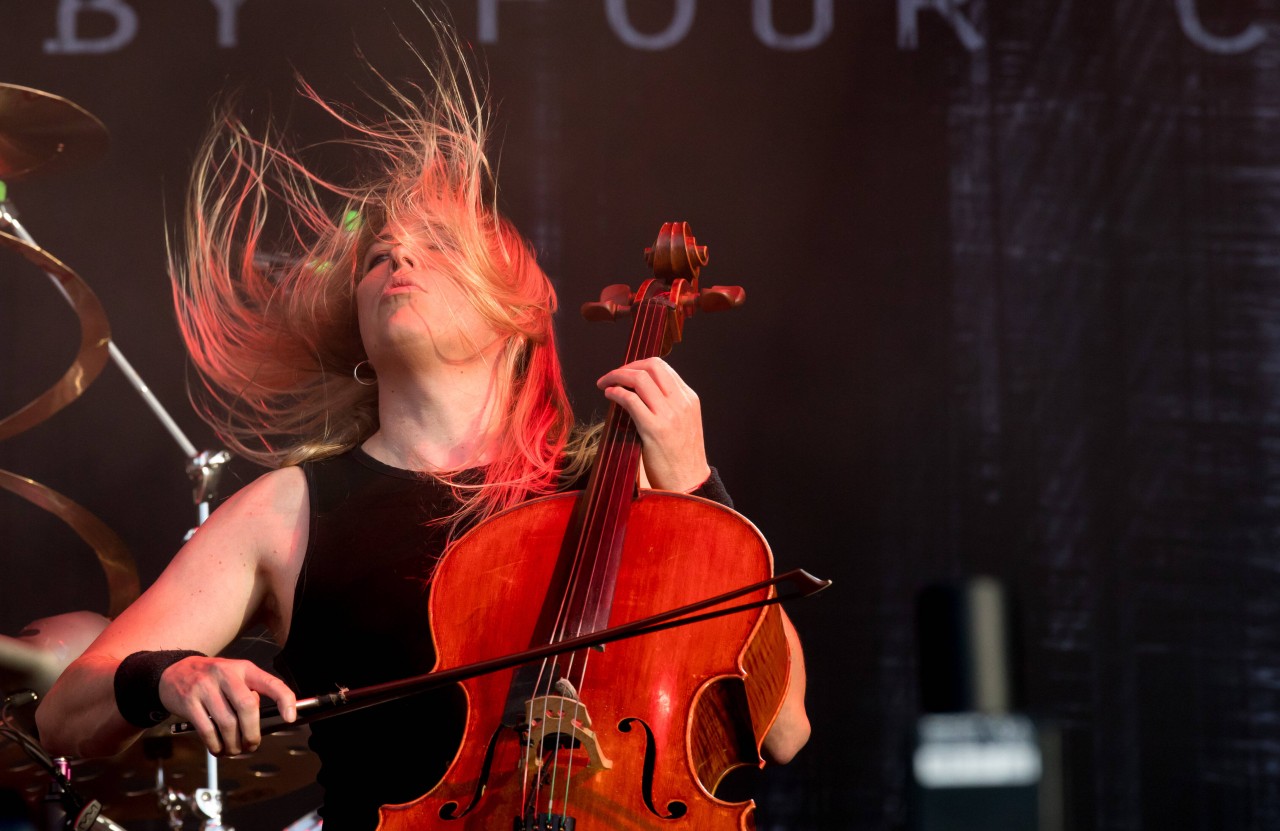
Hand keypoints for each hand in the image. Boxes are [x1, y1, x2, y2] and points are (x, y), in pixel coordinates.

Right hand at [158, 657, 296, 755]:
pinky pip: (207, 730)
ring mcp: (205, 687)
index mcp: (244, 669)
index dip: (284, 699)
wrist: (174, 672)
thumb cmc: (212, 679)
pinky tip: (218, 749)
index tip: (290, 718)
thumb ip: (249, 693)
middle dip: (252, 733)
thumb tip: (258, 724)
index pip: (270, 682)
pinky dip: (215, 745)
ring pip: (227, 723)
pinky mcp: (189, 702)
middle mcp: (226, 674)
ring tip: (234, 750)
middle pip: (247, 707)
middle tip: (251, 745)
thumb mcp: (234, 676)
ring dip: (233, 744)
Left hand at [596, 357, 710, 491]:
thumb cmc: (681, 457)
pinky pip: (630, 399)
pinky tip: (609, 395)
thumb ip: (669, 405)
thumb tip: (639, 390)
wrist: (689, 483)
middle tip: (612, 376)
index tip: (624, 373)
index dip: (638, 365)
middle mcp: (681, 402)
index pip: (662, 367)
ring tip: (604, 384)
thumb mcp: (683, 423)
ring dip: (616, 376)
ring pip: (639, 378)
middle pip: (651, 366)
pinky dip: (615, 392)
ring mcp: (669, 415)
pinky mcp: (655, 429)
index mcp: (689, 398)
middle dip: (626, 366)